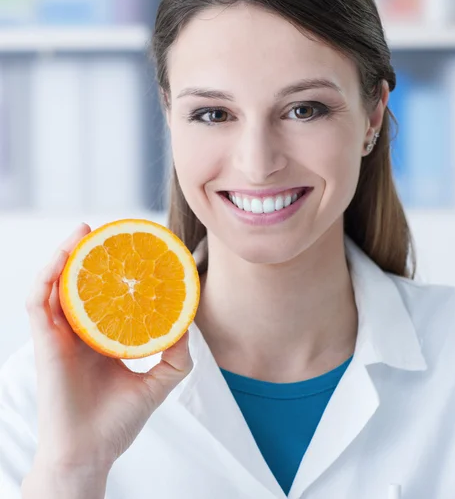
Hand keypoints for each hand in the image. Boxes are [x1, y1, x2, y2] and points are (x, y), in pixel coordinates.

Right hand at [25, 223, 193, 471]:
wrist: (91, 453)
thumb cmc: (118, 422)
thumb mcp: (158, 382)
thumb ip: (176, 355)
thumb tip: (186, 325)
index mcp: (102, 339)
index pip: (105, 297)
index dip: (114, 273)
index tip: (132, 250)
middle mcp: (79, 334)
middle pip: (78, 284)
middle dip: (87, 254)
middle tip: (104, 230)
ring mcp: (59, 338)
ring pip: (54, 286)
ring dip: (64, 256)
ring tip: (82, 232)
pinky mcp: (44, 345)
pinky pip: (38, 305)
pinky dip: (46, 280)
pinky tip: (61, 261)